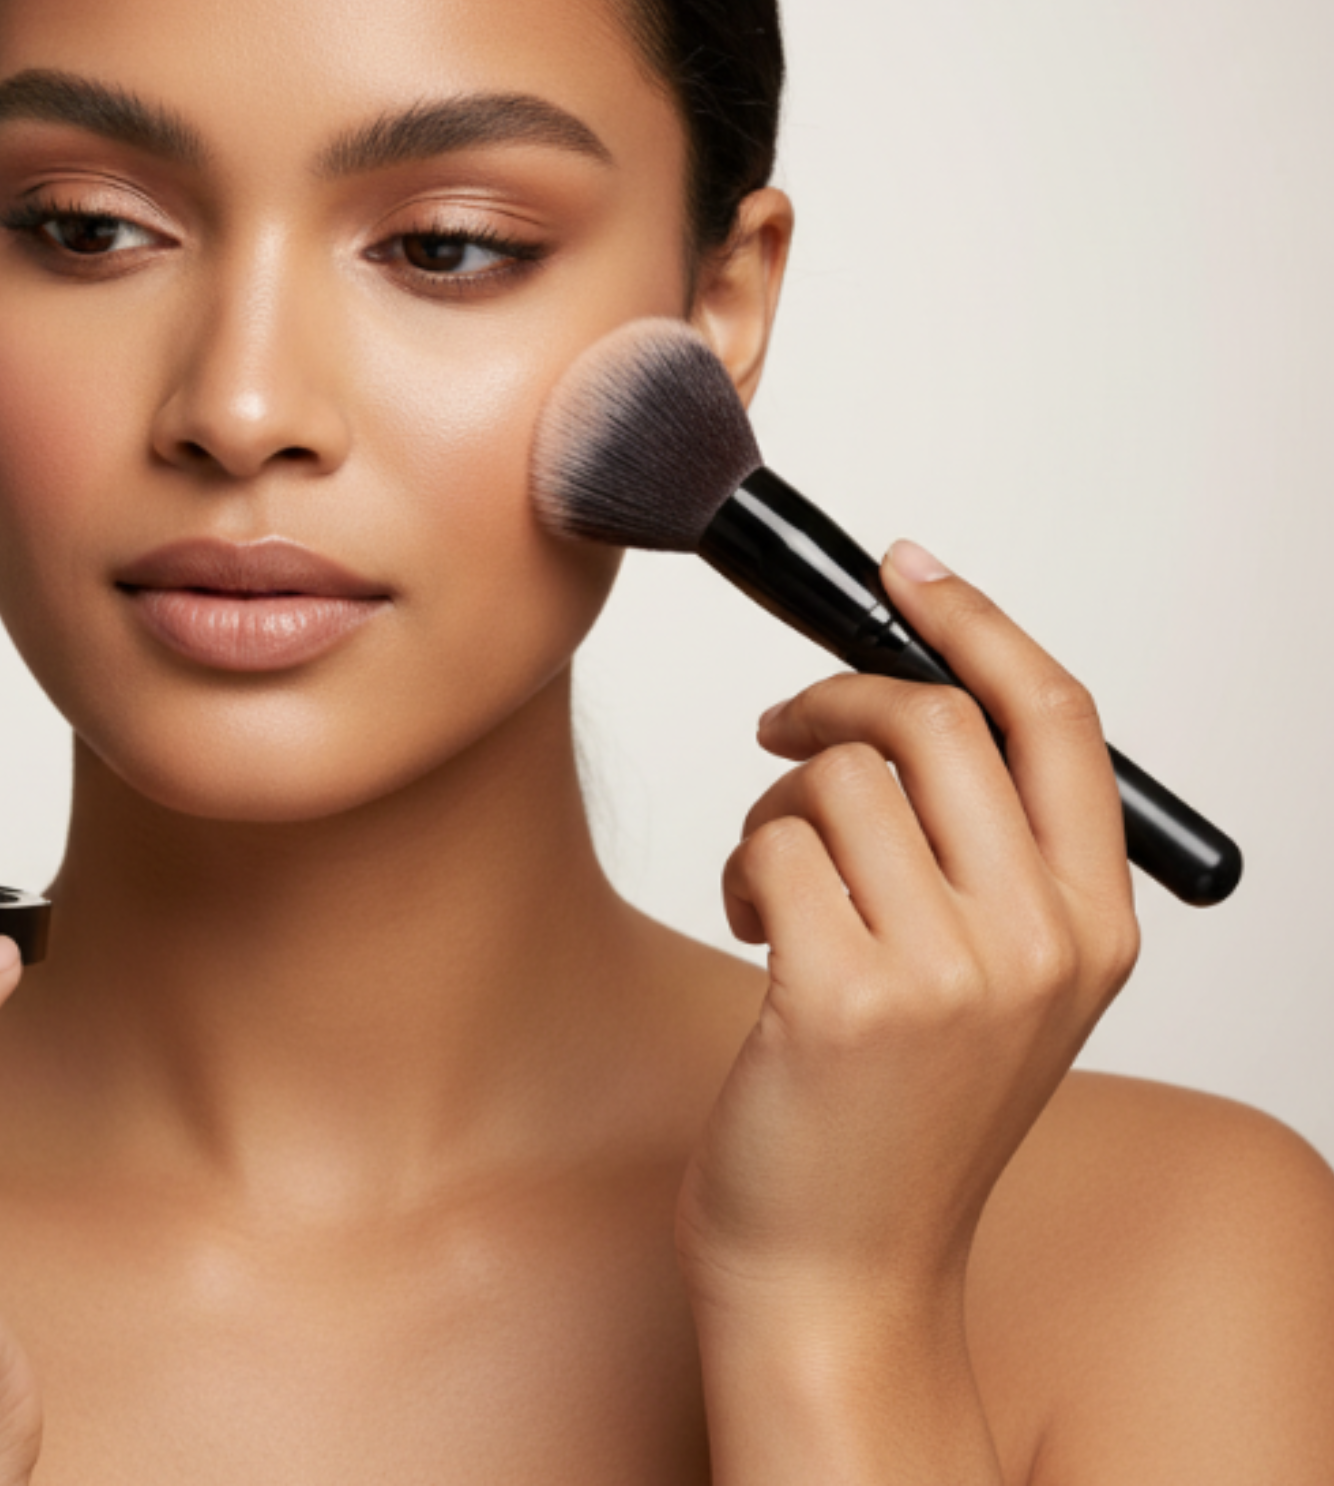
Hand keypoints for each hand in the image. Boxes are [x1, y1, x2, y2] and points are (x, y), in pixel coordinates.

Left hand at [675, 541, 1142, 1322]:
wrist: (839, 1270)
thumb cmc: (895, 1111)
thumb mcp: (994, 981)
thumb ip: (987, 850)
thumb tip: (906, 688)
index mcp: (1097, 927)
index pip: (1056, 719)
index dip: (976, 622)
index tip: (907, 568)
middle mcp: (1041, 943)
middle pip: (932, 719)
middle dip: (834, 700)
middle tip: (781, 733)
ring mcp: (948, 972)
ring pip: (837, 776)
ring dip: (776, 808)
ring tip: (773, 882)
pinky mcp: (842, 995)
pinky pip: (771, 843)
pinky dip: (741, 864)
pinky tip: (754, 930)